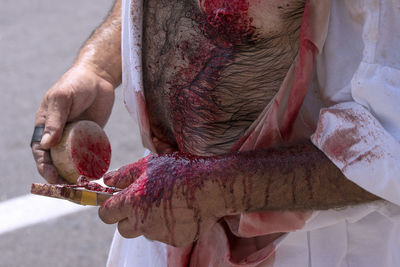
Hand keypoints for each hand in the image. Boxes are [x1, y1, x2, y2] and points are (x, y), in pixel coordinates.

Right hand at [32, 64, 114, 182]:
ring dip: (74, 173)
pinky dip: (90, 164)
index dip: (44, 166)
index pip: (40, 151)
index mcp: (46, 126)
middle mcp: (59, 134)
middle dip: (59, 175)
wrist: (99, 77)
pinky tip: (96, 173)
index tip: (52, 178)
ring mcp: (75, 136)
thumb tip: (46, 144)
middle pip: (56, 160)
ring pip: (72, 160)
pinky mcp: (91, 136)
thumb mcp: (63, 99)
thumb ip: (55, 120)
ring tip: (82, 185)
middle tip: (68, 187)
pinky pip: (89, 153)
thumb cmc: (75, 84)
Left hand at [98, 153, 223, 246]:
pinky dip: (169, 225)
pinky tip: (181, 210)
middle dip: (129, 218)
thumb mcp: (149, 164)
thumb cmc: (179, 170)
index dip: (109, 208)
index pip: (106, 214)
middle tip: (143, 203)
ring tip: (168, 202)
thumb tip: (106, 180)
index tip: (117, 202)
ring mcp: (159, 234)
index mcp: (132, 202)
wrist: (212, 186)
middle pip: (123, 229)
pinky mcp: (175, 240)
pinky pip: (165, 235)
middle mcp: (142, 222)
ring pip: (145, 232)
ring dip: (150, 221)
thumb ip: (125, 174)